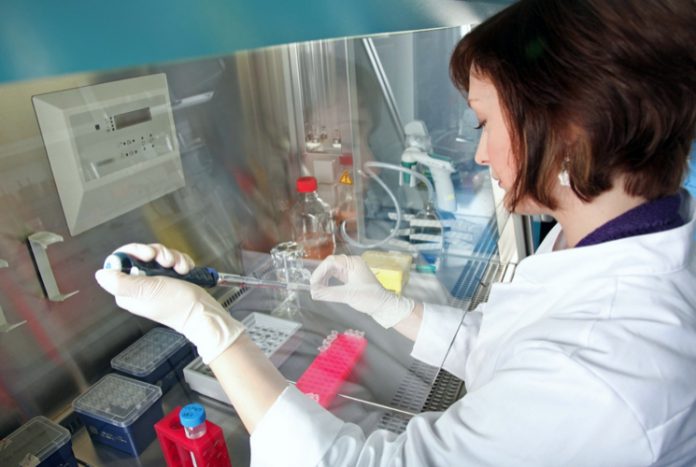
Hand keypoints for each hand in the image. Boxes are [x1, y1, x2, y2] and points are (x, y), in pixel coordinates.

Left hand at [95, 243, 243, 363]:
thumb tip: (101, 274)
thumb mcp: (147, 291)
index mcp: (128, 290)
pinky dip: (181, 261)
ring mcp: (156, 280)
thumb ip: (121, 283)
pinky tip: (185, 269)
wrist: (203, 313)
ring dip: (172, 257)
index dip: (135, 252)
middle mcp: (140, 284)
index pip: (121, 261)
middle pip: (141, 254)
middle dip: (158, 254)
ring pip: (158, 255)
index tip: (148, 255)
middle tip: (166, 262)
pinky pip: (172, 259)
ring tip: (179, 268)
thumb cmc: (178, 306)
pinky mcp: (171, 277)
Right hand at [310, 255, 414, 327]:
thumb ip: (328, 293)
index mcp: (353, 263)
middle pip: (330, 264)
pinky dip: (329, 281)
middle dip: (320, 274)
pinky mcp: (351, 278)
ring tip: (318, 288)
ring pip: (332, 270)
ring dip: (324, 278)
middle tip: (313, 287)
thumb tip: (312, 292)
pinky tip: (325, 288)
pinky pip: (336, 276)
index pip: (331, 261)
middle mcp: (352, 264)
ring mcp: (352, 270)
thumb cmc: (370, 299)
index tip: (312, 283)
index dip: (319, 271)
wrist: (384, 307)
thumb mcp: (348, 295)